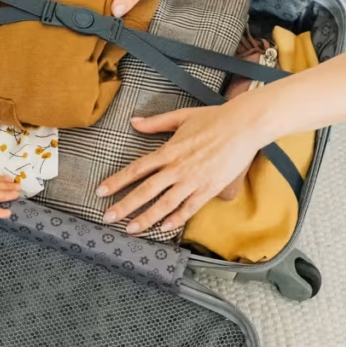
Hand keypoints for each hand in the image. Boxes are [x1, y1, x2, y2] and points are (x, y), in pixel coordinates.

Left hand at [98, 51, 345, 233]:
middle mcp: (177, 168)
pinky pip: (189, 208)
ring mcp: (193, 181)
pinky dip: (176, 219)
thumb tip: (134, 122)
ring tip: (130, 230)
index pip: (137, 169)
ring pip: (165, 204)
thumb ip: (156, 122)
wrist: (244, 126)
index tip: (101, 191)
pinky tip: (164, 228)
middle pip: (146, 191)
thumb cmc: (214, 118)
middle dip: (125, 206)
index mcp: (168, 150)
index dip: (118, 181)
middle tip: (108, 218)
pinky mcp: (209, 189)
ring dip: (146, 218)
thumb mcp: (181, 116)